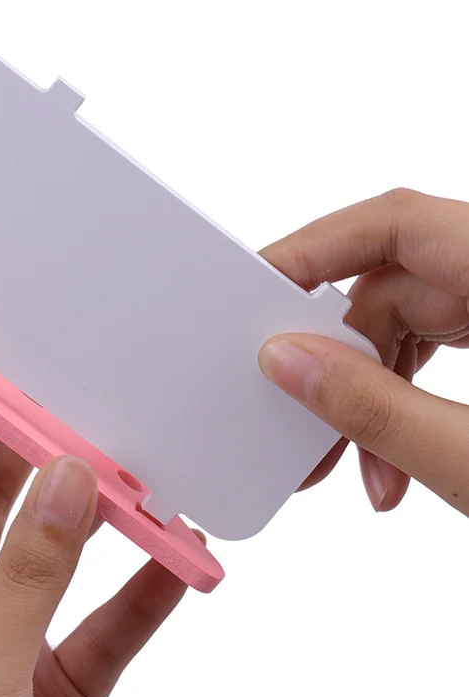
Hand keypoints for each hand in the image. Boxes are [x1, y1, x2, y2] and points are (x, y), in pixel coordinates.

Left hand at [0, 393, 194, 696]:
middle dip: (30, 460)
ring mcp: (1, 651)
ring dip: (95, 521)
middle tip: (68, 398)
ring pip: (51, 562)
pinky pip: (104, 625)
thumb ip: (24, 581)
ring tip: (133, 469)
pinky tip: (179, 558)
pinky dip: (142, 593)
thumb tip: (65, 481)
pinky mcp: (57, 690)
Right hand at [259, 188, 468, 513]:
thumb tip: (288, 362)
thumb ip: (377, 410)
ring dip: (371, 397)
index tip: (255, 290)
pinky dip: (406, 405)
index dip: (316, 249)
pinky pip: (441, 351)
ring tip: (363, 474)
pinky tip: (394, 467)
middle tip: (300, 421)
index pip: (400, 222)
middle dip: (341, 362)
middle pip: (395, 287)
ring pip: (413, 325)